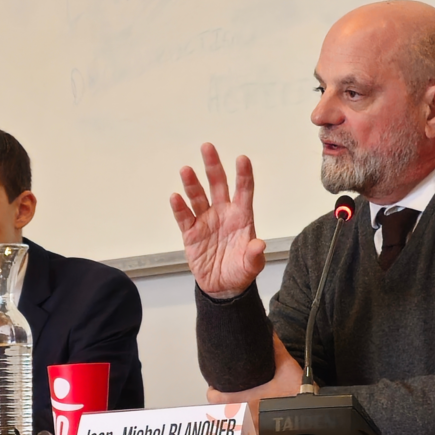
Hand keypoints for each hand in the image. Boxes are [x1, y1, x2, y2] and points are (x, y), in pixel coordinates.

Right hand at [170, 143, 265, 295]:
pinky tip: (176, 197)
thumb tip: (259, 244)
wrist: (222, 287)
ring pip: (198, 197)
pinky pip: (184, 217)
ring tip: (186, 169)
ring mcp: (205, 221)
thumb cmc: (240, 271)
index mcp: (242, 217)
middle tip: (208, 147)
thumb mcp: (252, 266)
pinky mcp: (190, 233)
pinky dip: (179, 207)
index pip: (244, 191)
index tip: (242, 159)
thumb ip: (254, 255)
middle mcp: (223, 213)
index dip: (243, 175)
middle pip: (218, 185)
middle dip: (213, 166)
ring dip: (192, 183)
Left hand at [207, 334, 302, 431]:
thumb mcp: (288, 368)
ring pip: (230, 427)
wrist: (313, 416)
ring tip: (234, 408)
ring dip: (230, 418)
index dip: (213, 391)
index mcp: (247, 401)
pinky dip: (242, 429)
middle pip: (218, 414)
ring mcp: (252, 432)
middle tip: (224, 394)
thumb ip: (276, 349)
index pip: (215, 399)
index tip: (215, 386)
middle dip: (221, 404)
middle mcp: (246, 419)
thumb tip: (270, 332)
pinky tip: (247, 421)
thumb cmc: (299, 395)